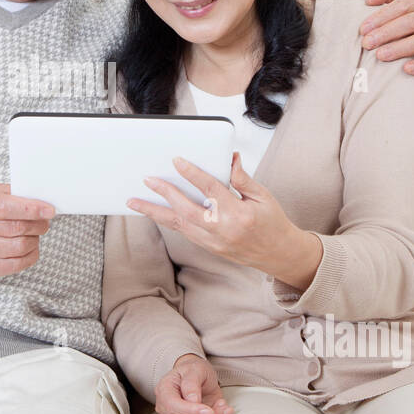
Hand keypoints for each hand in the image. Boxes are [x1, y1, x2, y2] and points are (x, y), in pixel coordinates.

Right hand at [0, 181, 54, 276]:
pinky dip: (28, 256)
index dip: (31, 209)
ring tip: (34, 233)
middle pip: (16, 228)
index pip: (5, 207)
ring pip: (18, 247)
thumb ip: (4, 192)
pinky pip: (13, 265)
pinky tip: (29, 248)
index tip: (49, 210)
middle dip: (38, 224)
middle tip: (43, 220)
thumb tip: (35, 198)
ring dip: (34, 240)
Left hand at [127, 152, 308, 277]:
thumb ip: (243, 179)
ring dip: (155, 212)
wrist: (279, 254)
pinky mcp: (209, 248)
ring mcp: (214, 242)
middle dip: (165, 193)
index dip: (193, 173)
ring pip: (178, 225)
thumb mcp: (263, 197)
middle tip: (148, 179)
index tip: (177, 161)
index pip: (211, 189)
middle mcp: (222, 230)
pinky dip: (169, 221)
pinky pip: (184, 233)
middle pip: (186, 210)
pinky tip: (155, 212)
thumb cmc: (273, 223)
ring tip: (135, 202)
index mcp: (239, 214)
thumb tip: (230, 159)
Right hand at [155, 353, 232, 413]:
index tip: (209, 410)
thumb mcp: (195, 369)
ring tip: (223, 408)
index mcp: (164, 390)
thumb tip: (193, 401)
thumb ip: (192, 383)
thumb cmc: (194, 370)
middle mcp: (165, 407)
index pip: (173, 406)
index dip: (191, 411)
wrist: (197, 376)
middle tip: (223, 406)